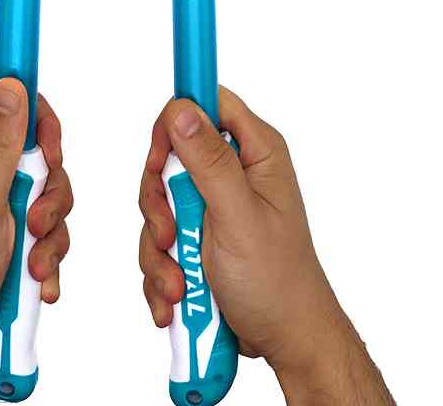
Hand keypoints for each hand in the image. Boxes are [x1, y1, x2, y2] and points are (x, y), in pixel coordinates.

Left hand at [0, 79, 71, 366]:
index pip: (7, 101)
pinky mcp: (3, 228)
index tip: (49, 154)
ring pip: (47, 190)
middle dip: (48, 191)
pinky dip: (45, 252)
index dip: (38, 123)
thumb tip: (14, 85)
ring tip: (31, 263)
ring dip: (49, 230)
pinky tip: (33, 278)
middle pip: (36, 150)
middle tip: (35, 221)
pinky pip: (44, 225)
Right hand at [138, 88, 392, 404]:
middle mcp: (235, 171)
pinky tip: (175, 297)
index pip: (207, 103)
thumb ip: (210, 163)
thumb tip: (180, 109)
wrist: (284, 339)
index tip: (158, 157)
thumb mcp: (238, 218)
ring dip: (159, 248)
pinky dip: (162, 270)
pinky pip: (160, 238)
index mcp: (256, 152)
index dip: (175, 120)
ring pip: (160, 202)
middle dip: (159, 204)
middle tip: (170, 236)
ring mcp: (215, 204)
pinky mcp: (200, 235)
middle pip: (171, 156)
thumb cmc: (277, 281)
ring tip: (178, 285)